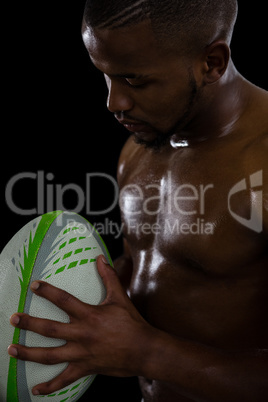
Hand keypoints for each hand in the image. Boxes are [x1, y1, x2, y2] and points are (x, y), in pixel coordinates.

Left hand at [8, 255, 151, 395]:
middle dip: (28, 323)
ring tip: (11, 350)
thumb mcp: (120, 297)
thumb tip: (100, 258)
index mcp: (89, 315)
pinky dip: (50, 387)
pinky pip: (64, 380)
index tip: (33, 286)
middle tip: (13, 319)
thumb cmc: (132, 322)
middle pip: (49, 329)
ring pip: (50, 356)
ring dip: (29, 353)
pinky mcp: (85, 368)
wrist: (144, 349)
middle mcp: (82, 334)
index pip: (63, 300)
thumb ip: (109, 276)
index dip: (47, 292)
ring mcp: (81, 353)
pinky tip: (36, 390)